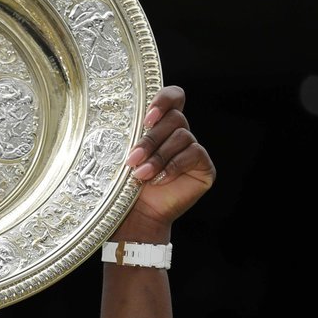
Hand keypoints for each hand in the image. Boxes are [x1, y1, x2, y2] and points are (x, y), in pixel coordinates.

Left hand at [121, 84, 215, 235]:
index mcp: (161, 126)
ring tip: (141, 175)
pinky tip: (159, 180)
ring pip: (182, 136)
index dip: (164, 100)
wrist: (136, 219)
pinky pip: (194, 154)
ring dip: (159, 156)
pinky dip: (174, 166)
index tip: (147, 119)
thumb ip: (129, 136)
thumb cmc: (126, 188)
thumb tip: (114, 119)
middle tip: (133, 158)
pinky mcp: (203, 167)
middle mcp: (179, 134)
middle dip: (151, 139)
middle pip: (175, 118)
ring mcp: (193, 150)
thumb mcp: (123, 158)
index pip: (173, 97)